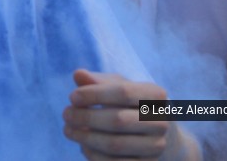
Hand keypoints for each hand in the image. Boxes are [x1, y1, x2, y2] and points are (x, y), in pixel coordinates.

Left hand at [63, 69, 191, 159]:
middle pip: (118, 120)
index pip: (123, 91)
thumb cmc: (131, 105)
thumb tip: (78, 75)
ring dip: (86, 138)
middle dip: (86, 117)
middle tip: (65, 114)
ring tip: (68, 129)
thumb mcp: (118, 88)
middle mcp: (161, 121)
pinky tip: (83, 146)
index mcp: (156, 95)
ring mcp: (157, 146)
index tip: (72, 97)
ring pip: (115, 144)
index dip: (94, 94)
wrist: (161, 138)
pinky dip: (94, 155)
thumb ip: (99, 81)